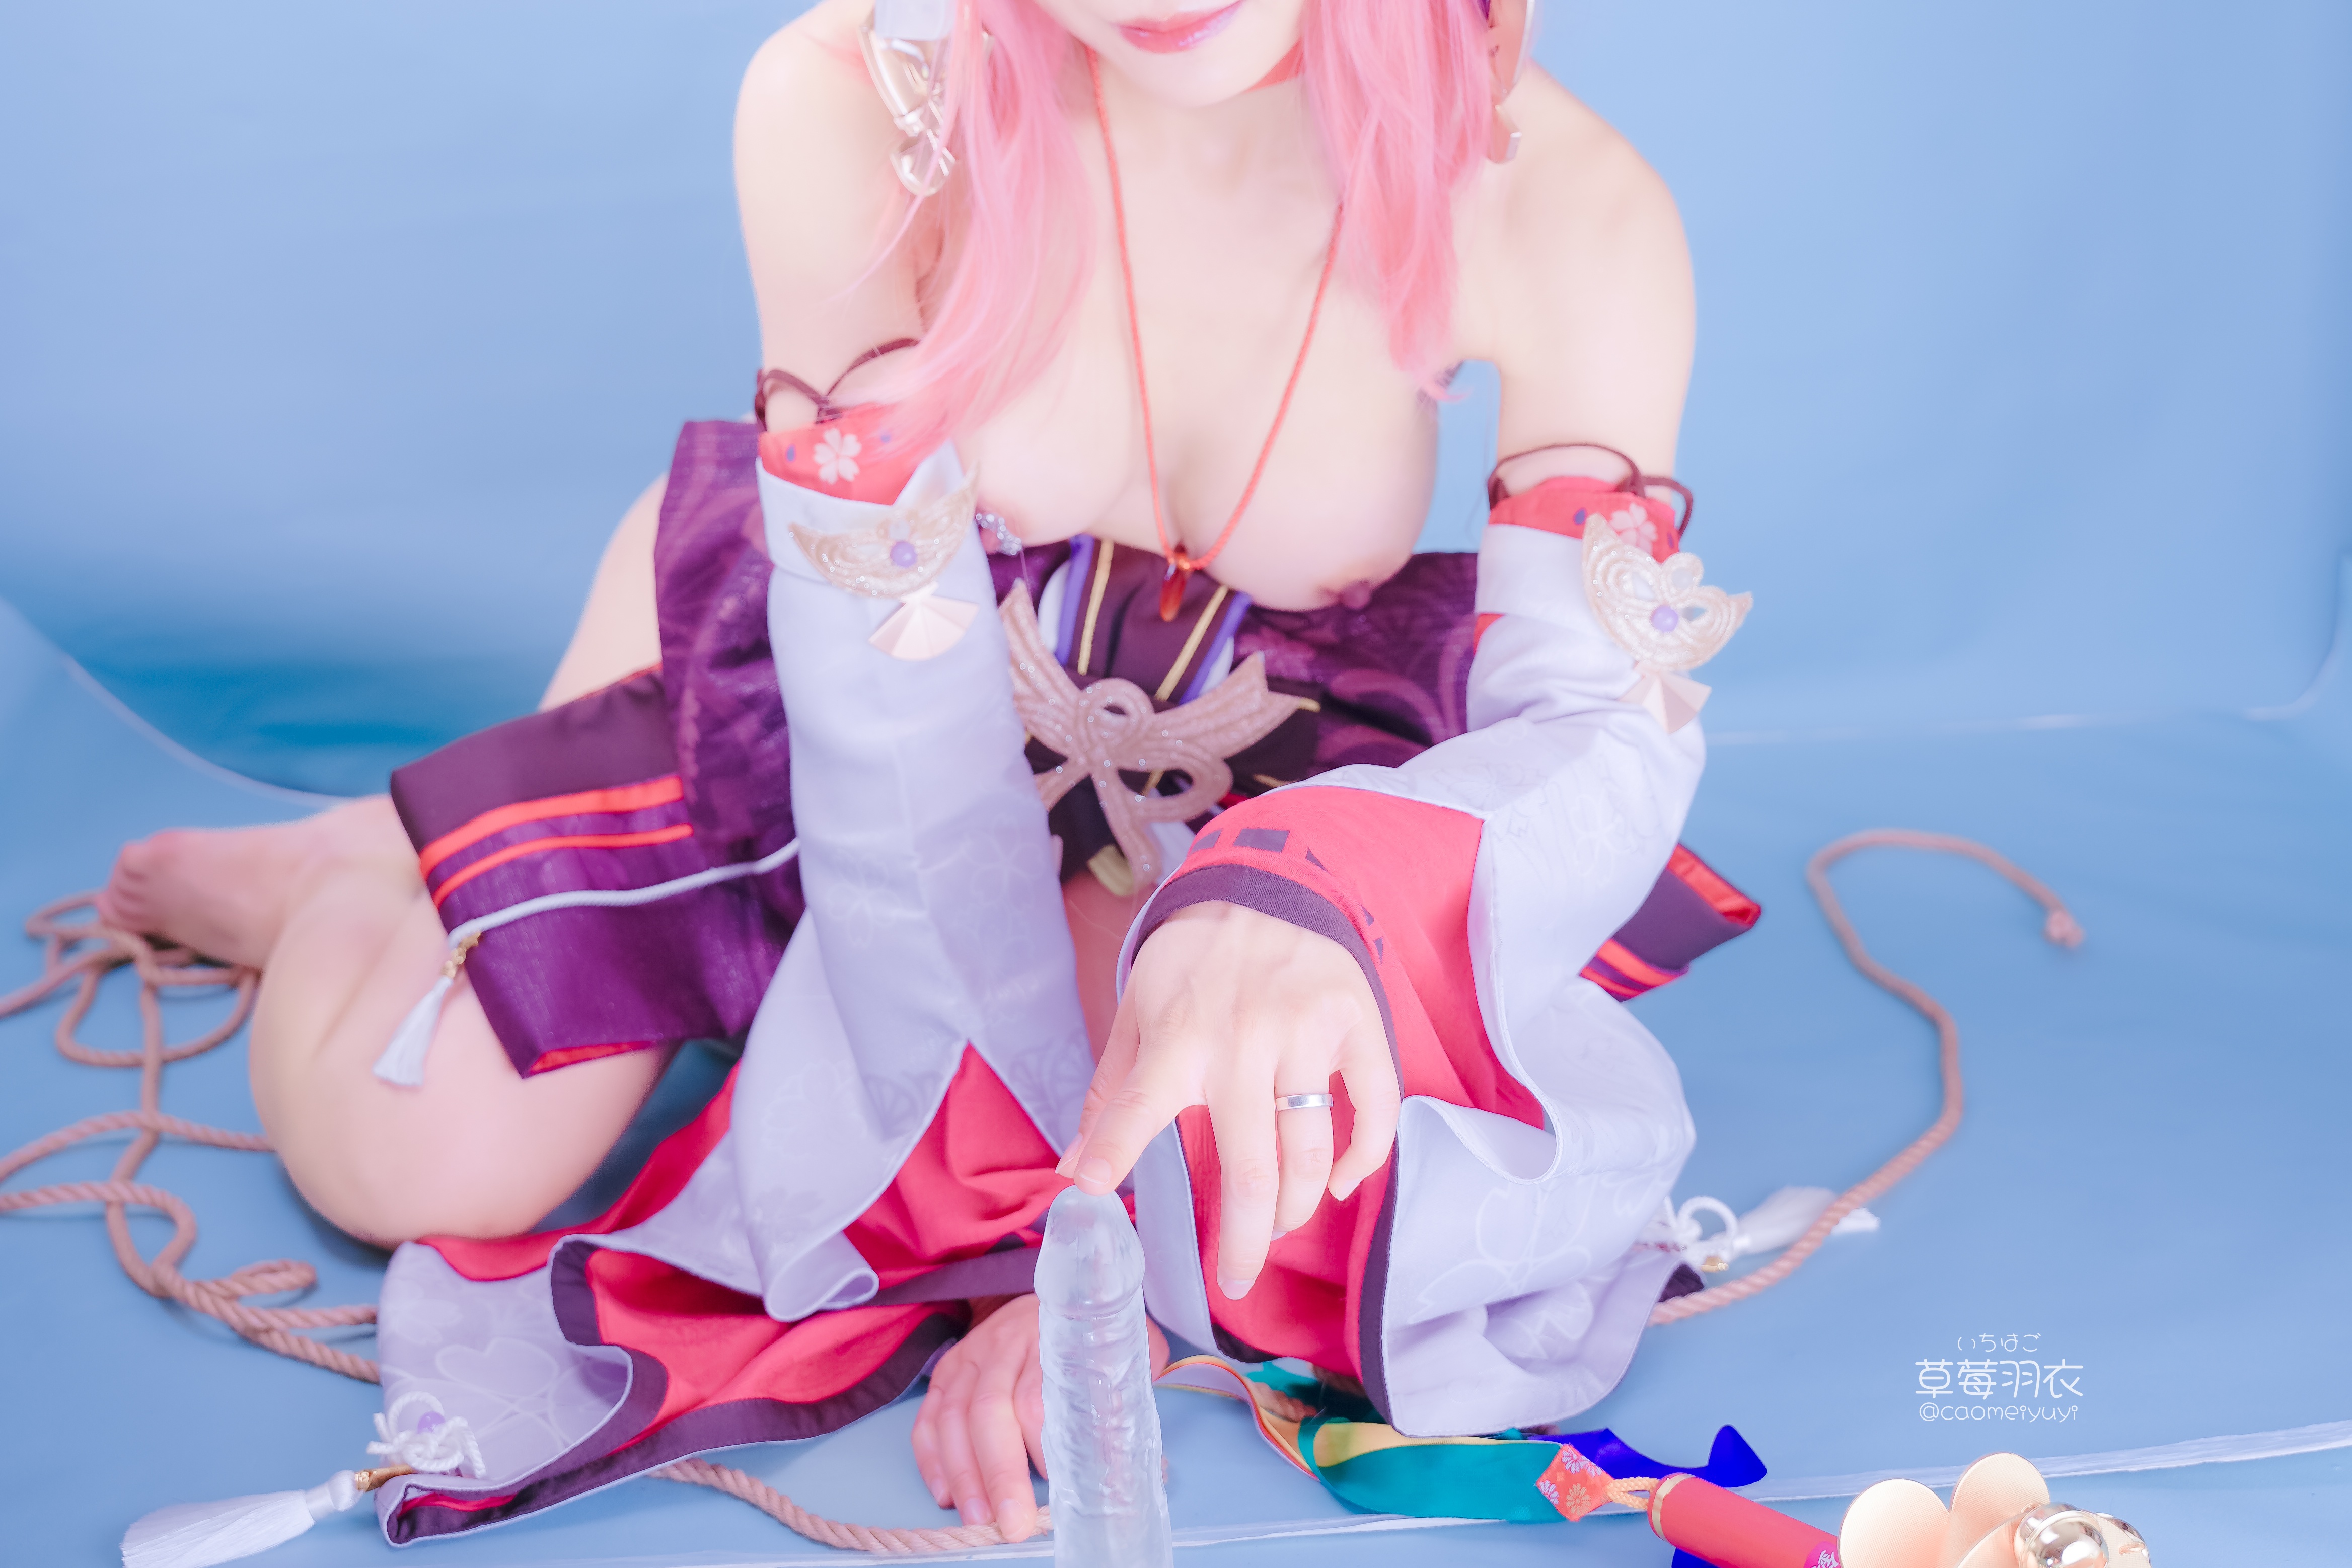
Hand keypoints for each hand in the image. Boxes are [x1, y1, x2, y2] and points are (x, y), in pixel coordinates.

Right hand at [909, 1295, 1167, 1541]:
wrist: (1068, 1293)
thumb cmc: (1099, 1338)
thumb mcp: (1127, 1357)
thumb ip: (1126, 1405)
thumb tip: (1145, 1473)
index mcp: (1053, 1337)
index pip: (1039, 1397)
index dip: (1044, 1449)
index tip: (1061, 1490)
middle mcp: (1006, 1342)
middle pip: (990, 1409)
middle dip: (999, 1472)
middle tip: (1014, 1522)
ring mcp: (973, 1354)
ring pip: (954, 1416)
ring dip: (964, 1473)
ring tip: (979, 1518)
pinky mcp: (949, 1368)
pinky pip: (929, 1416)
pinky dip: (932, 1458)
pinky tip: (947, 1493)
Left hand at [1056, 900, 1398, 1300]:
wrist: (1264, 889)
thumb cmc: (1192, 966)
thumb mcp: (1137, 1016)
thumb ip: (1111, 1097)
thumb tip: (1070, 1172)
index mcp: (1178, 1039)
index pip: (1135, 1110)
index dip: (1112, 1157)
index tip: (1088, 1199)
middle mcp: (1241, 1041)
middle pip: (1247, 1169)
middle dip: (1241, 1243)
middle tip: (1232, 1283)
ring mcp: (1305, 1033)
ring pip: (1309, 1152)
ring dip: (1294, 1209)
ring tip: (1276, 1227)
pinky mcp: (1355, 1024)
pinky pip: (1372, 1108)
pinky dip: (1360, 1159)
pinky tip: (1338, 1183)